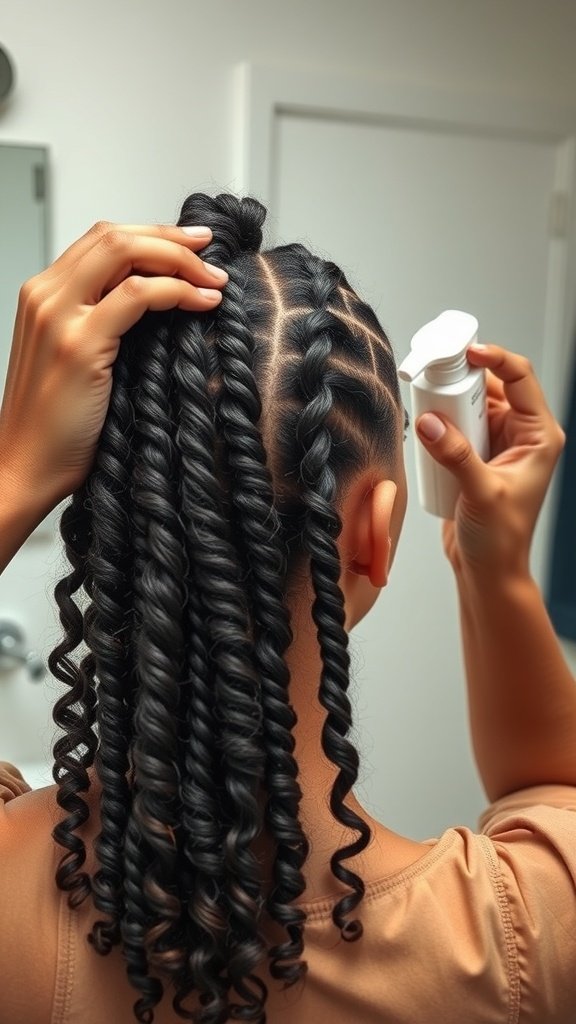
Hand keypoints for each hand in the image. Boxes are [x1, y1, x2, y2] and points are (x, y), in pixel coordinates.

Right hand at [0, 221, 227, 509]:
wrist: (25, 467)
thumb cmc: (56, 427)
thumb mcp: (81, 361)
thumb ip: (105, 326)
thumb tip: (160, 306)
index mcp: (43, 296)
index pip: (102, 241)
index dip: (153, 236)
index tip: (192, 248)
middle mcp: (45, 295)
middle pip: (114, 236)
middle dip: (171, 238)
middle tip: (211, 252)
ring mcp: (58, 315)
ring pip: (125, 251)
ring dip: (179, 259)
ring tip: (213, 281)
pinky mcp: (78, 343)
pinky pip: (138, 294)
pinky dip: (177, 290)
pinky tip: (202, 303)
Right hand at [415, 344, 565, 577]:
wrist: (487, 571)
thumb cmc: (501, 539)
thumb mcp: (481, 493)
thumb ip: (455, 455)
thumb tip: (430, 422)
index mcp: (539, 437)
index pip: (521, 380)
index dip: (496, 359)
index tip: (468, 353)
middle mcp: (521, 435)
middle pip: (492, 387)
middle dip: (463, 381)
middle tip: (435, 378)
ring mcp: (497, 444)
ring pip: (471, 405)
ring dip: (449, 403)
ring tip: (427, 404)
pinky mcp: (474, 456)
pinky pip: (456, 426)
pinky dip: (440, 422)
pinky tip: (425, 426)